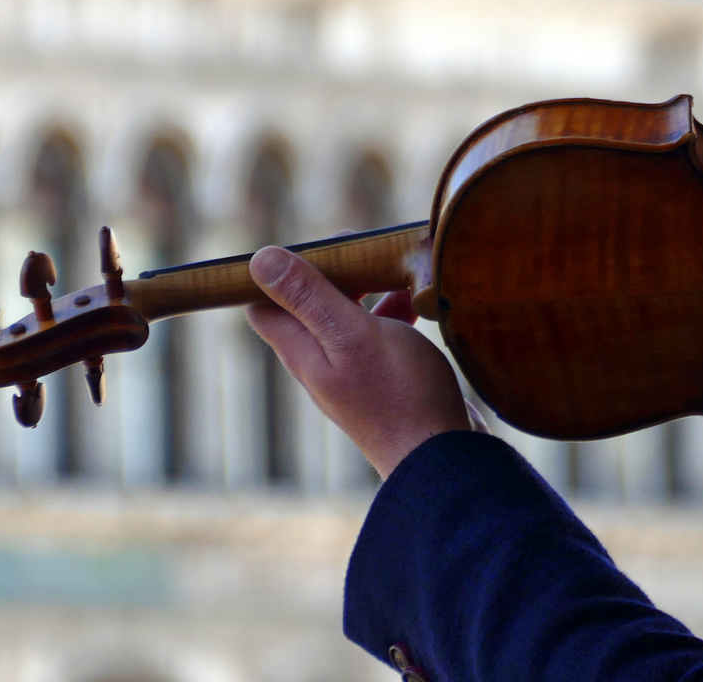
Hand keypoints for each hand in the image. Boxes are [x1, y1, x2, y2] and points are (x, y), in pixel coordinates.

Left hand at [246, 246, 472, 478]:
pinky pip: (380, 331)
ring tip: (393, 263)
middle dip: (328, 270)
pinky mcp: (386, 377)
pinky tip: (417, 300)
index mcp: (303, 351)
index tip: (307, 245)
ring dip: (364, 287)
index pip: (264, 305)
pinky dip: (393, 308)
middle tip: (359, 245)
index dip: (275, 272)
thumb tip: (259, 259)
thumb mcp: (352, 335)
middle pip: (308, 305)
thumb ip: (308, 297)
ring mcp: (354, 371)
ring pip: (347, 315)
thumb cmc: (399, 395)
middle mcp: (322, 362)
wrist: (443, 456)